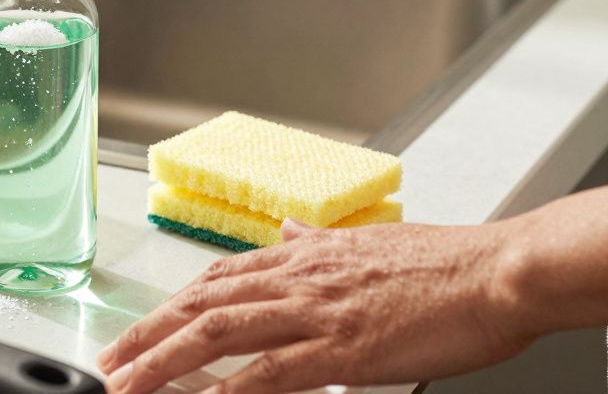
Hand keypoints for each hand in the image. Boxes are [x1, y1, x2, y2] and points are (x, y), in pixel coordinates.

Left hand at [96, 219, 533, 393]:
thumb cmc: (444, 263)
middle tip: (109, 363)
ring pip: (218, 333)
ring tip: (129, 385)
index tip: (144, 325)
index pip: (218, 278)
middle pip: (202, 304)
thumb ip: (316, 240)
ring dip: (165, 361)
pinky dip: (229, 390)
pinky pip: (271, 372)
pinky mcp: (342, 347)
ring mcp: (317, 311)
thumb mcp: (366, 241)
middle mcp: (298, 276)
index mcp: (304, 254)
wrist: (498, 272)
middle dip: (149, 334)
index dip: (173, 303)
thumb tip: (285, 230)